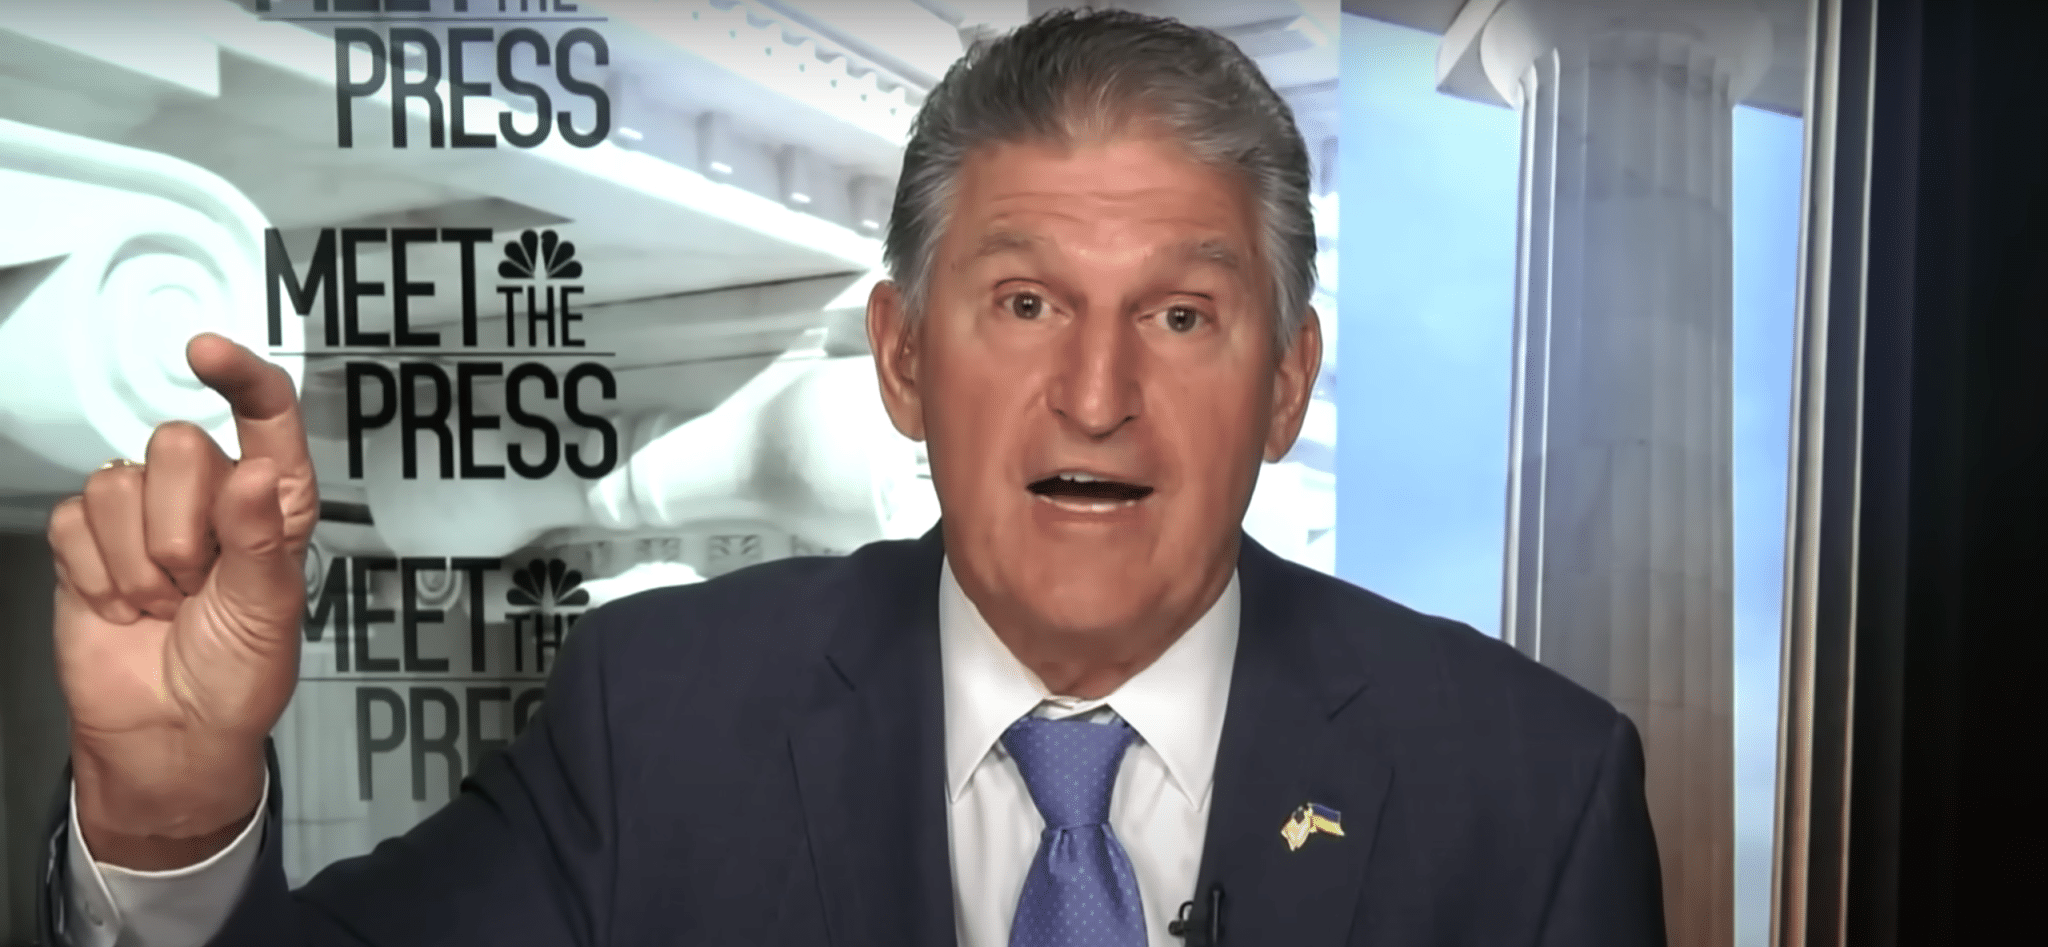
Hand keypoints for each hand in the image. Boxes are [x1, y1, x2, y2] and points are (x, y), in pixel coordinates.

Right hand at [47, 333, 318, 867]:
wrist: (169, 731)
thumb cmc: (237, 674)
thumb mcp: (268, 613)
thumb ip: (260, 541)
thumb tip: (248, 473)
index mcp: (271, 500)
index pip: (265, 415)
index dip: (240, 375)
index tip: (205, 352)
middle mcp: (210, 494)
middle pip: (174, 445)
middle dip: (180, 528)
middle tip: (195, 584)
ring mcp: (143, 514)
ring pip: (117, 482)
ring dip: (138, 561)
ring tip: (164, 602)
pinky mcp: (86, 540)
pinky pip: (73, 523)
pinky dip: (97, 577)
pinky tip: (124, 606)